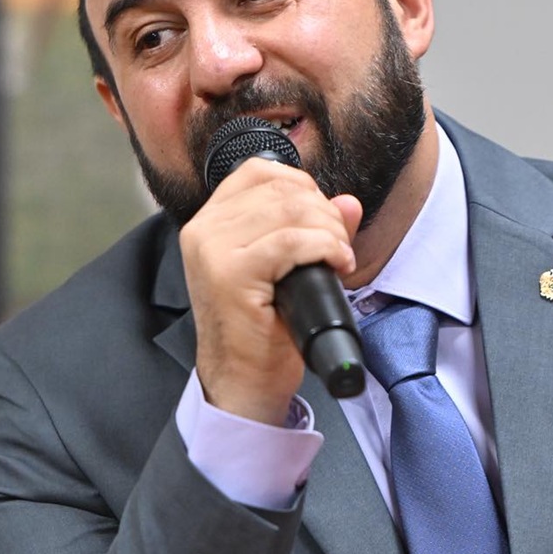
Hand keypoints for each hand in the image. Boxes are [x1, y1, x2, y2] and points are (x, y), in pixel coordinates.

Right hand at [178, 159, 362, 423]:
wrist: (243, 382)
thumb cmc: (262, 330)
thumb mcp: (287, 269)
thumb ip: (314, 229)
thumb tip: (349, 202)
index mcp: (209, 222)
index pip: (259, 171)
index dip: (303, 187)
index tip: (322, 221)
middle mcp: (204, 229)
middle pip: (281, 188)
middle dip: (324, 213)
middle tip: (338, 246)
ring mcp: (212, 249)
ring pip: (290, 210)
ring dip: (329, 231)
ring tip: (337, 259)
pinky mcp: (230, 272)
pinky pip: (291, 240)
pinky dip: (325, 248)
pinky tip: (336, 266)